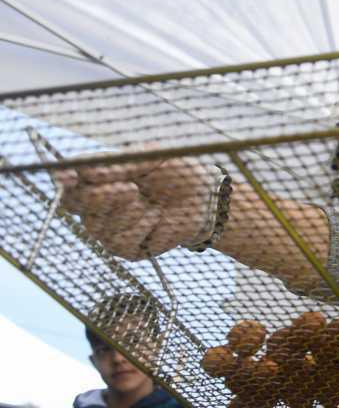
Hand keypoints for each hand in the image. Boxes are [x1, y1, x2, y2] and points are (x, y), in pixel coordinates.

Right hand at [55, 156, 215, 259]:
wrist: (206, 198)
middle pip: (76, 203)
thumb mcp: (152, 158)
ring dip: (131, 211)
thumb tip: (85, 171)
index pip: (68, 182)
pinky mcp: (126, 249)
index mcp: (99, 181)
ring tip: (153, 203)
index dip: (64, 180)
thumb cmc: (178, 174)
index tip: (70, 177)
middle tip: (132, 188)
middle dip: (104, 195)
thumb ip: (118, 164)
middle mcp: (97, 207)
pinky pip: (121, 240)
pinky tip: (157, 219)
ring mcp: (109, 230)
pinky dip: (143, 227)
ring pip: (98, 225)